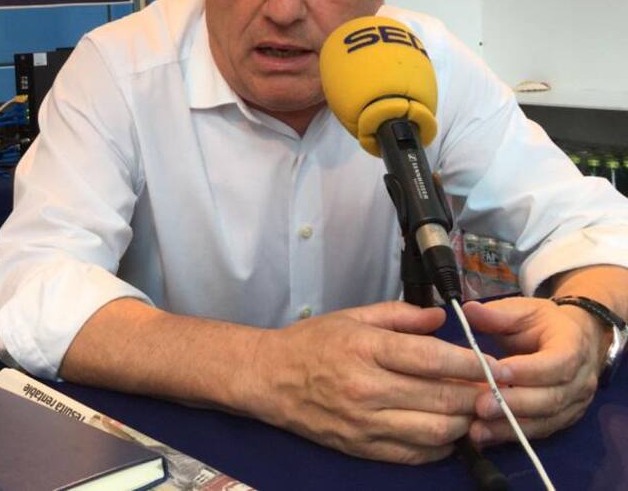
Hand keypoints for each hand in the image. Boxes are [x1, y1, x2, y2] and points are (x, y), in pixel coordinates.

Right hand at [253, 301, 495, 463]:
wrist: (269, 378)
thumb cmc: (312, 342)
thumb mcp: (352, 316)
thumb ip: (399, 316)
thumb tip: (441, 318)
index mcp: (365, 348)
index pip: (432, 358)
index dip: (472, 364)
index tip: (499, 366)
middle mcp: (367, 388)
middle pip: (441, 398)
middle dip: (478, 395)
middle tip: (497, 390)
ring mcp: (365, 423)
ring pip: (436, 431)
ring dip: (464, 422)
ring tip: (474, 409)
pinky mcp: (363, 448)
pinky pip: (415, 454)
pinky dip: (441, 446)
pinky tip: (447, 430)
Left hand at [461, 297, 602, 446]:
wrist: (574, 339)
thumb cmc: (542, 323)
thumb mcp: (522, 311)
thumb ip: (497, 314)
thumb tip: (468, 310)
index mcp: (573, 347)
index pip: (556, 363)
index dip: (527, 370)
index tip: (496, 372)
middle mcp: (580, 381)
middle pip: (551, 398)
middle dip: (514, 404)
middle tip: (480, 406)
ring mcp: (574, 404)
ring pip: (545, 421)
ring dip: (511, 427)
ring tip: (478, 429)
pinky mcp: (562, 420)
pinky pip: (539, 431)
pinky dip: (512, 435)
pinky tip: (485, 436)